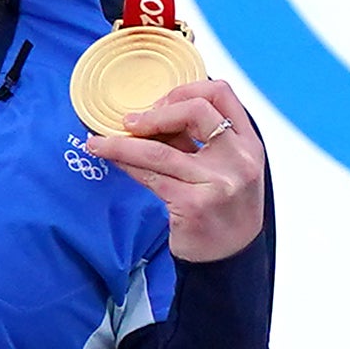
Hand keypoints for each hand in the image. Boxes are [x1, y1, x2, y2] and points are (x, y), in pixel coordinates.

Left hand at [89, 71, 270, 264]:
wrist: (230, 258)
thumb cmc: (225, 211)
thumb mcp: (227, 169)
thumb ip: (202, 143)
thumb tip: (153, 116)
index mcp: (249, 145)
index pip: (222, 93)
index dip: (186, 90)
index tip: (162, 102)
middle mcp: (239, 160)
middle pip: (195, 110)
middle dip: (155, 112)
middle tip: (131, 121)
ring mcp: (218, 182)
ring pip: (160, 148)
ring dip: (122, 141)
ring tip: (100, 141)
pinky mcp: (193, 204)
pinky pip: (149, 174)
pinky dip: (124, 161)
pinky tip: (109, 157)